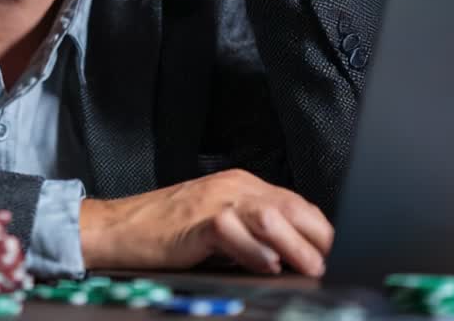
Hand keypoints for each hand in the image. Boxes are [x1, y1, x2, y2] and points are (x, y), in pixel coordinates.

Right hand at [78, 169, 332, 276]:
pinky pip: (231, 231)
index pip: (294, 203)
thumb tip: (295, 257)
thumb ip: (253, 232)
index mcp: (241, 185)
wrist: (118, 228)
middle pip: (288, 207)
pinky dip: (253, 250)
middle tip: (331, 265)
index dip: (318, 230)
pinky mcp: (195, 221)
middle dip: (315, 237)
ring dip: (294, 245)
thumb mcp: (219, 225)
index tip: (335, 255)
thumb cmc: (167, 232)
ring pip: (267, 216)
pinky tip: (268, 265)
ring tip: (311, 268)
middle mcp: (233, 187)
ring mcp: (214, 201)